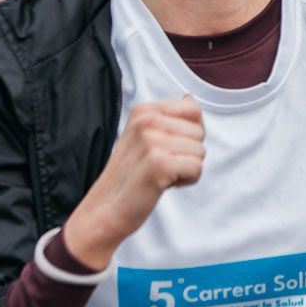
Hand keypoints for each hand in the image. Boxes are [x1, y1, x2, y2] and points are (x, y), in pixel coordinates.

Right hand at [61, 96, 204, 267]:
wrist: (105, 209)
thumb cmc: (129, 176)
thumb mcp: (143, 137)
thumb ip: (168, 118)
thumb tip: (190, 98)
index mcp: (143, 111)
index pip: (192, 109)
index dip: (189, 133)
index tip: (167, 148)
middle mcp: (146, 121)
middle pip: (199, 132)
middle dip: (188, 153)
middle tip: (160, 166)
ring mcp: (151, 141)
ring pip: (200, 152)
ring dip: (186, 168)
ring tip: (160, 175)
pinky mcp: (159, 164)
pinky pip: (197, 168)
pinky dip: (186, 181)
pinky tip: (164, 184)